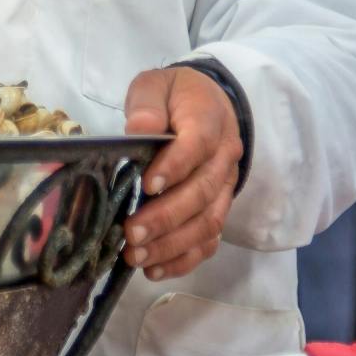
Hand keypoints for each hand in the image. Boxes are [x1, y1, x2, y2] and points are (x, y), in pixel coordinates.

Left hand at [121, 66, 242, 281]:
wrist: (208, 105)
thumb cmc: (174, 97)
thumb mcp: (155, 86)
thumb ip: (148, 105)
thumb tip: (140, 128)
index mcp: (209, 120)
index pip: (198, 144)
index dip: (175, 166)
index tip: (147, 185)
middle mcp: (224, 158)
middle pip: (202, 192)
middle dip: (165, 216)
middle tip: (130, 233)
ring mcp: (225, 187)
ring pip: (208, 222)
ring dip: (172, 244)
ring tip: (135, 255)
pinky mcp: (219, 208)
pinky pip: (209, 240)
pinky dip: (184, 259)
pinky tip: (154, 269)